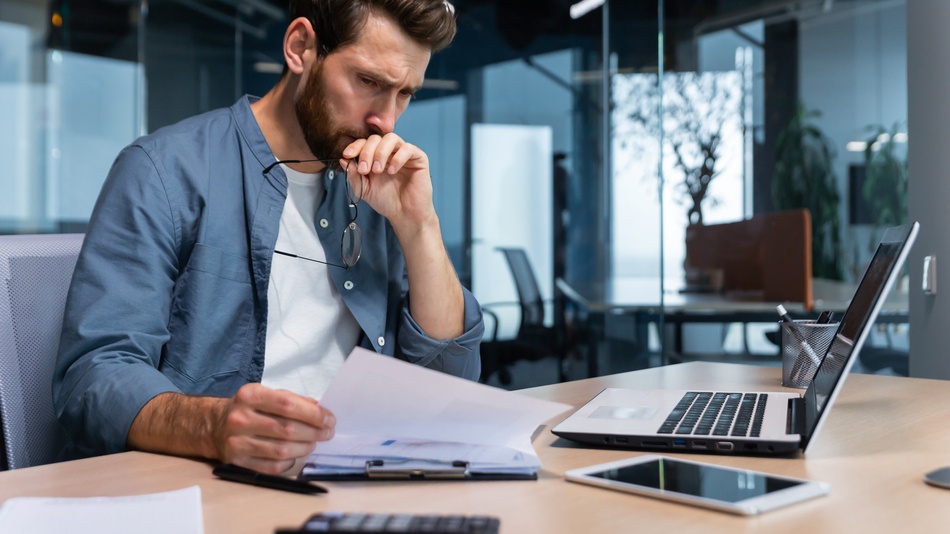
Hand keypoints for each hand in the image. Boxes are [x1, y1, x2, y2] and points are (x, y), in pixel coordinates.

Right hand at [214, 383, 334, 474]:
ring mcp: (237, 442)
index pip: (287, 404)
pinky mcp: (237, 463)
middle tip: (327, 433)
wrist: (214, 426)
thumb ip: (292, 400)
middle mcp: (240, 419)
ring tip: (313, 443)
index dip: (313, 414)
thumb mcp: (265, 394)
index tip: (329, 419)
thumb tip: (319, 410)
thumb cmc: (248, 409)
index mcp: (249, 395)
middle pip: (287, 429)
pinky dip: (290, 462)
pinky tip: (295, 455)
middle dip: (314, 432)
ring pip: (281, 450)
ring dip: (304, 448)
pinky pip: (272, 467)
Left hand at [340, 133, 435, 233]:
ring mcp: (404, 154)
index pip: (364, 143)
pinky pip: (408, 148)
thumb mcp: (364, 189)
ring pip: (391, 138)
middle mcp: (390, 152)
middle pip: (375, 138)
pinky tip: (392, 171)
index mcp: (376, 157)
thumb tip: (343, 160)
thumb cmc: (386, 201)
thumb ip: (354, 175)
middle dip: (366, 152)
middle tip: (364, 170)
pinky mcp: (418, 158)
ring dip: (380, 152)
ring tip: (377, 170)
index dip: (355, 146)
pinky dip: (397, 157)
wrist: (404, 214)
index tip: (347, 155)